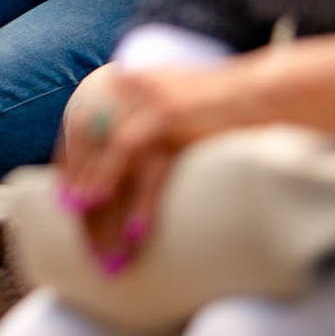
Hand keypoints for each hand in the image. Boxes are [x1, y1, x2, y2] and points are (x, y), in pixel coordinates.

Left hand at [55, 57, 260, 266]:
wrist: (268, 93)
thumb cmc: (219, 109)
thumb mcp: (166, 106)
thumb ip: (136, 123)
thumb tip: (105, 162)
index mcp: (121, 84)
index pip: (79, 133)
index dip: (70, 173)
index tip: (67, 209)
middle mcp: (128, 88)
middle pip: (91, 151)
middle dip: (86, 201)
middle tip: (86, 245)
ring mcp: (150, 102)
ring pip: (113, 164)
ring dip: (107, 210)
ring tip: (103, 250)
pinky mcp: (174, 119)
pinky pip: (149, 171)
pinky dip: (140, 204)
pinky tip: (135, 234)